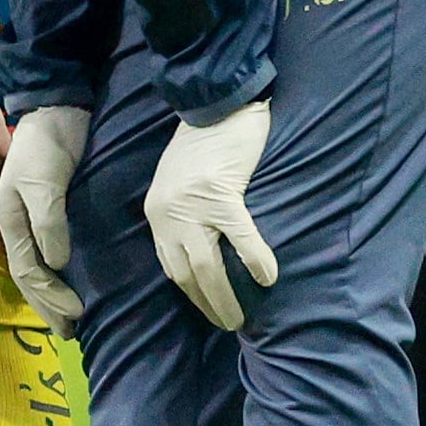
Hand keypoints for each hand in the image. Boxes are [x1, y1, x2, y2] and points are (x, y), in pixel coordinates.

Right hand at [0, 105, 87, 322]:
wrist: (55, 106)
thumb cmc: (47, 142)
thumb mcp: (44, 180)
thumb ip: (48, 221)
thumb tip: (54, 264)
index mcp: (8, 217)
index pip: (28, 270)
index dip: (49, 297)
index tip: (74, 318)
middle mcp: (12, 220)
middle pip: (27, 273)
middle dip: (46, 304)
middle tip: (69, 331)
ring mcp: (25, 213)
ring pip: (32, 263)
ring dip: (46, 293)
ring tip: (64, 315)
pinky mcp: (43, 204)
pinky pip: (43, 248)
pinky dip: (51, 271)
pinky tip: (62, 278)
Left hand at [145, 98, 278, 329]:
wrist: (215, 101)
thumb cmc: (203, 140)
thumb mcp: (178, 180)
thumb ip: (183, 211)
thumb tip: (204, 244)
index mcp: (157, 211)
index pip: (169, 265)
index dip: (190, 292)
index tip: (208, 309)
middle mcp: (167, 214)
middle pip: (186, 275)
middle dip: (207, 305)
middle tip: (229, 324)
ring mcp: (192, 206)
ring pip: (208, 267)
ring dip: (225, 297)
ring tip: (242, 318)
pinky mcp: (221, 193)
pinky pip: (240, 238)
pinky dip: (254, 260)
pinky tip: (268, 278)